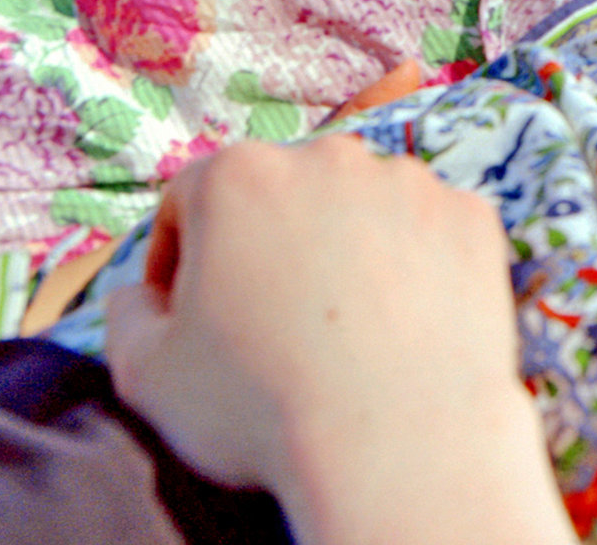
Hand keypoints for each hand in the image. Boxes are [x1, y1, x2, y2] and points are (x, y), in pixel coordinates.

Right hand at [107, 139, 564, 542]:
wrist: (396, 440)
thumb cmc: (260, 407)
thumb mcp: (147, 374)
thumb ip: (125, 316)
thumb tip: (139, 293)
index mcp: (238, 176)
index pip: (191, 200)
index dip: (178, 259)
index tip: (188, 312)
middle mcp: (329, 156)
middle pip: (282, 194)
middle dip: (267, 246)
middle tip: (269, 323)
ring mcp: (411, 181)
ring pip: (361, 206)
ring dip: (344, 249)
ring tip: (341, 329)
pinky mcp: (471, 215)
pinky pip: (429, 232)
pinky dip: (413, 266)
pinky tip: (400, 324)